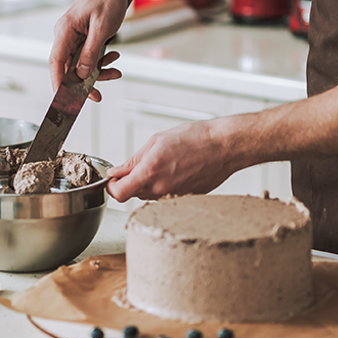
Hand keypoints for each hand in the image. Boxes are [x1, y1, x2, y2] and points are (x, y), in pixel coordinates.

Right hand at [48, 0, 130, 95]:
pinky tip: (114, 58)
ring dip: (98, 71)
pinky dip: (101, 61)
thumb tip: (81, 74)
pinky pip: (88, 56)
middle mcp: (66, 35)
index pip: (56, 62)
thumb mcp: (102, 28)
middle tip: (98, 95)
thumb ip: (91, 53)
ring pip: (81, 64)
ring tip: (115, 70)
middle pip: (69, 67)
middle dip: (85, 82)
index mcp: (64, 30)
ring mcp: (74, 37)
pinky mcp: (83, 38)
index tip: (64, 99)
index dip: (58, 83)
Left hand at [107, 120, 239, 201]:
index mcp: (150, 171)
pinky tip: (176, 170)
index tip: (115, 178)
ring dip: (148, 183)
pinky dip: (164, 186)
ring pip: (148, 196)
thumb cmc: (196, 138)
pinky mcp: (185, 199)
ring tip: (163, 164)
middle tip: (141, 165)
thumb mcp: (157, 141)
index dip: (112, 186)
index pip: (118, 193)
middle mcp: (161, 188)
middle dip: (131, 182)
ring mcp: (174, 196)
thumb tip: (116, 172)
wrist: (224, 147)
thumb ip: (133, 160)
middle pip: (132, 194)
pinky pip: (165, 196)